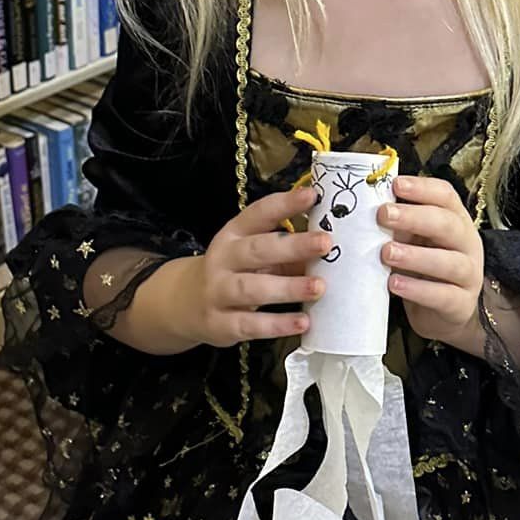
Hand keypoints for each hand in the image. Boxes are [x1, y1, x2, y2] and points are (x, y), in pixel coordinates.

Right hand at [173, 185, 329, 346]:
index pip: (258, 214)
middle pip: (257, 249)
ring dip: (288, 287)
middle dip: (293, 246)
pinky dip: (277, 324)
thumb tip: (333, 252)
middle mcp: (223, 259)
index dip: (285, 204)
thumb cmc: (234, 273)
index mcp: (234, 234)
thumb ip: (288, 253)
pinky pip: (250, 324)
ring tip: (319, 287)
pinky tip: (303, 322)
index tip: (313, 195)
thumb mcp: (254, 256)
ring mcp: (218, 292)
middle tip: (325, 243)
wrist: (186, 304)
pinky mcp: (220, 324)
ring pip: (253, 288)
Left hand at [378, 174, 483, 343]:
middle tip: (384, 215)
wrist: (443, 315)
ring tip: (386, 253)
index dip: (422, 188)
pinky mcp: (460, 305)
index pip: (446, 196)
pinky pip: (442, 296)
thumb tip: (365, 204)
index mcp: (456, 221)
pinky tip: (394, 284)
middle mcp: (467, 244)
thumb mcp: (413, 242)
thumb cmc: (423, 270)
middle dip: (415, 217)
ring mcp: (469, 276)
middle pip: (448, 225)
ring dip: (416, 256)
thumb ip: (398, 225)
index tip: (395, 184)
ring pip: (449, 262)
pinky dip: (418, 290)